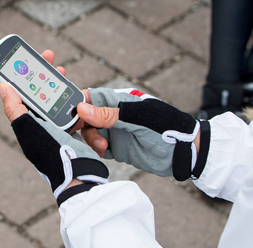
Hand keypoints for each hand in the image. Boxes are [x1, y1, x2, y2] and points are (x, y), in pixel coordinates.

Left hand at [0, 50, 107, 204]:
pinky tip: (82, 99)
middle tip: (54, 63)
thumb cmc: (52, 154)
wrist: (79, 178)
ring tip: (66, 77)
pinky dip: (78, 106)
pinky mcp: (74, 135)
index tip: (32, 58)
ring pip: (59, 102)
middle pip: (41, 95)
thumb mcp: (30, 130)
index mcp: (27, 123)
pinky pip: (75, 115)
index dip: (25, 75)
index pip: (23, 93)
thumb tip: (1, 86)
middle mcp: (40, 126)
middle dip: (46, 77)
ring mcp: (57, 131)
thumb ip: (15, 109)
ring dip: (62, 88)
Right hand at [76, 88, 208, 180]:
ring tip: (103, 148)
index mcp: (119, 101)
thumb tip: (81, 108)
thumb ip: (110, 114)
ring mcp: (115, 132)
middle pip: (85, 117)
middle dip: (81, 126)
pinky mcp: (117, 149)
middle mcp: (114, 116)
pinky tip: (102, 155)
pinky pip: (97, 149)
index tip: (67, 115)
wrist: (185, 153)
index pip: (90, 97)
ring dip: (91, 141)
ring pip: (90, 134)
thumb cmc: (167, 128)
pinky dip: (95, 152)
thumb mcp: (139, 119)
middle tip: (86, 136)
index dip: (76, 104)